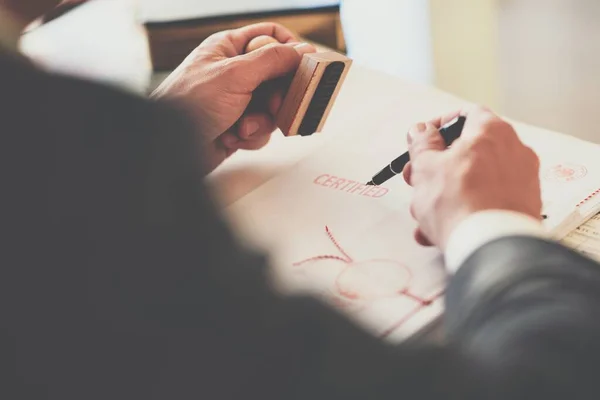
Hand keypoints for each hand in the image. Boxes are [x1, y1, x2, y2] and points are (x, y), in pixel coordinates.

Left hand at [151, 23, 315, 170]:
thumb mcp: (235, 75)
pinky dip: (250, 136)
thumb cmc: (189, 104)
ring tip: (241, 126)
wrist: (170, 148)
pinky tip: (230, 137)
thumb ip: (272, 60)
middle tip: (275, 104)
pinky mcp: (236, 126)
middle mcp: (233, 72)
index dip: (290, 48)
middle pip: (277, 76)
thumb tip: (302, 50)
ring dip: (261, 121)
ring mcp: (236, 100)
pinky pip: (261, 129)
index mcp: (228, 49)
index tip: (306, 64)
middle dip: (278, 95)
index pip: (269, 36)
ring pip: (272, 107)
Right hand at [403, 106, 541, 248]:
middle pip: (468, 151)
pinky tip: (442, 230)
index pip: (466, 114)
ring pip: (474, 181)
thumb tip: (421, 131)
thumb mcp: (426, 167)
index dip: (440, 126)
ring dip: (445, 195)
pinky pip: (487, 202)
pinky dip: (465, 211)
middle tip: (418, 181)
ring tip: (426, 216)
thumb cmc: (459, 202)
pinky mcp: (524, 206)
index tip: (424, 141)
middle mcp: (514, 150)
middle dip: (437, 168)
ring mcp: (522, 180)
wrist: (491, 246)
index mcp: (491, 131)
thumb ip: (422, 144)